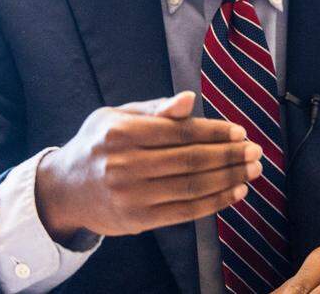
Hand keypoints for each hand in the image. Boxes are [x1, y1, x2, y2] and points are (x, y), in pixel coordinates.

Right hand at [35, 91, 261, 241]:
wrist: (64, 190)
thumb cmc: (98, 144)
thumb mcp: (118, 116)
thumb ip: (156, 109)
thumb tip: (189, 99)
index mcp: (121, 132)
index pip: (179, 132)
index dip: (214, 131)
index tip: (240, 131)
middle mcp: (124, 165)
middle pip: (190, 160)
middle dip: (229, 155)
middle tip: (255, 151)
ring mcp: (131, 196)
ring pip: (191, 187)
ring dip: (229, 178)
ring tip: (252, 170)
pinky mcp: (138, 220)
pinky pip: (185, 211)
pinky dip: (214, 202)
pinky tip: (235, 192)